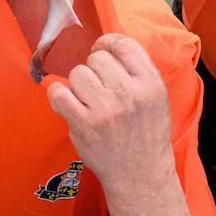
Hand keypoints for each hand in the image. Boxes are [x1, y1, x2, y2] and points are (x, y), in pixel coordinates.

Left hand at [45, 34, 175, 194]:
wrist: (139, 172)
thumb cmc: (146, 133)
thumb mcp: (157, 97)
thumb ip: (137, 71)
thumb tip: (107, 46)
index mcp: (150, 83)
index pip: (123, 44)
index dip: (108, 43)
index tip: (102, 50)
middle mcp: (129, 94)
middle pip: (97, 58)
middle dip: (95, 69)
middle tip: (99, 85)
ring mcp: (105, 110)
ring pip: (77, 73)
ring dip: (79, 84)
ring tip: (88, 99)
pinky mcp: (83, 124)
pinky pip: (58, 93)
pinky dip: (58, 94)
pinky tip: (68, 102)